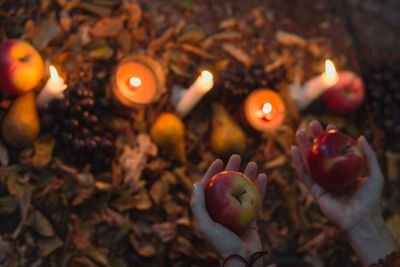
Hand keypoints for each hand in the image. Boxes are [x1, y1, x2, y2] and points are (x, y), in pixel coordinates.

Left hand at [190, 154, 266, 266]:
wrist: (242, 260)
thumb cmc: (221, 244)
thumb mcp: (204, 226)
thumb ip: (197, 205)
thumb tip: (196, 183)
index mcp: (210, 211)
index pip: (210, 187)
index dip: (212, 172)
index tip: (219, 160)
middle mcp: (223, 210)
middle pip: (227, 184)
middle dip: (232, 170)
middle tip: (237, 156)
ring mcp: (238, 213)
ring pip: (243, 189)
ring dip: (247, 176)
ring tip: (253, 163)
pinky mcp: (251, 218)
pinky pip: (256, 199)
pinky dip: (260, 188)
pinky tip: (263, 177)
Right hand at [292, 120, 397, 265]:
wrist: (361, 219)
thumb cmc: (370, 199)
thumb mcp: (375, 174)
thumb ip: (369, 156)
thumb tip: (360, 137)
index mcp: (344, 172)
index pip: (336, 151)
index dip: (332, 138)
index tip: (330, 125)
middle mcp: (331, 175)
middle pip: (320, 153)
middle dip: (315, 138)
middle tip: (312, 123)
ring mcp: (321, 182)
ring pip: (309, 161)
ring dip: (303, 146)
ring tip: (299, 132)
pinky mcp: (314, 190)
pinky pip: (304, 174)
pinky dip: (298, 162)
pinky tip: (294, 150)